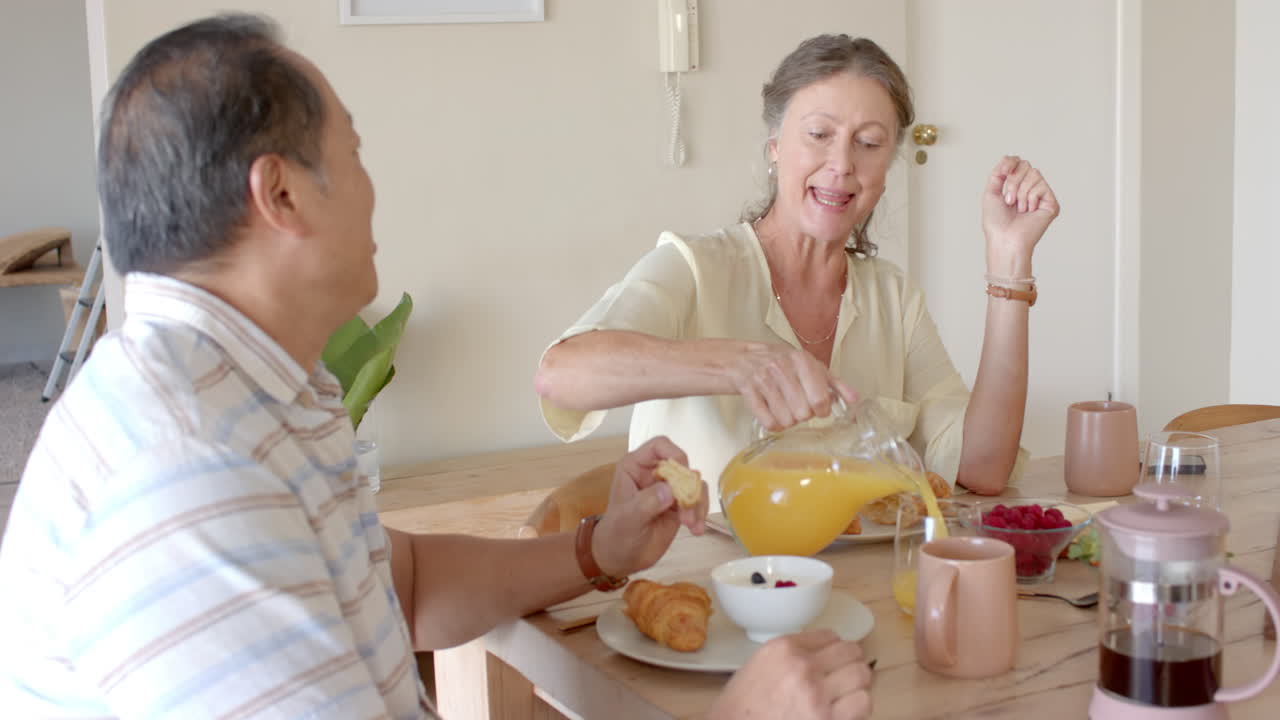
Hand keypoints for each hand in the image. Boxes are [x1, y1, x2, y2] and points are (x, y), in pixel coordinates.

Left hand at [592, 437, 708, 577]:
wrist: (621, 558)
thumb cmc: (616, 534)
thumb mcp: (627, 518)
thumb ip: (646, 503)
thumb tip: (669, 491)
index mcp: (636, 466)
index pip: (659, 446)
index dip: (674, 454)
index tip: (683, 474)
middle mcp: (654, 473)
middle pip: (682, 465)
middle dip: (689, 487)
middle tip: (687, 511)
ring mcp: (668, 489)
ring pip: (694, 484)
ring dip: (697, 503)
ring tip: (691, 525)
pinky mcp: (679, 505)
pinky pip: (697, 501)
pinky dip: (700, 513)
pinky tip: (696, 530)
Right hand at [709, 630, 872, 719]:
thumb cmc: (741, 706)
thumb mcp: (759, 664)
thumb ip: (791, 654)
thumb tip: (824, 654)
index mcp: (783, 648)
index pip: (830, 636)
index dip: (836, 648)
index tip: (835, 657)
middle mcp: (803, 666)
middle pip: (851, 652)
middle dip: (851, 663)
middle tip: (846, 674)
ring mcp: (817, 695)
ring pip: (862, 675)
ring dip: (857, 684)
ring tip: (847, 693)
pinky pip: (863, 703)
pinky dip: (859, 706)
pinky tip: (847, 710)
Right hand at [729, 342, 858, 431]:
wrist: (738, 359)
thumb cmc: (776, 363)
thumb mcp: (807, 366)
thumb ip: (832, 382)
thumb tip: (854, 399)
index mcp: (801, 359)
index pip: (820, 398)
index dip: (822, 410)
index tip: (817, 408)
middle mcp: (782, 366)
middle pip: (804, 412)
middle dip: (802, 415)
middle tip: (796, 407)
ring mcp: (763, 378)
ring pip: (786, 419)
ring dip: (787, 421)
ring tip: (783, 409)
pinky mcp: (747, 390)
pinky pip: (768, 422)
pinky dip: (773, 425)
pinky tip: (772, 415)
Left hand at [980, 156, 1059, 271]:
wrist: (1005, 239)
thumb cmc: (996, 222)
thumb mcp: (990, 193)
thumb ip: (997, 173)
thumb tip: (1006, 158)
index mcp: (1016, 185)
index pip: (1018, 162)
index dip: (1010, 163)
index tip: (1002, 171)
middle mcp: (1030, 188)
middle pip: (1025, 165)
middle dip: (1012, 181)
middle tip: (1008, 200)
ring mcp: (1042, 195)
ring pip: (1034, 174)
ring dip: (1020, 192)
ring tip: (1019, 208)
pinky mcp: (1051, 202)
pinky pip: (1041, 186)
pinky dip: (1031, 197)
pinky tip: (1029, 211)